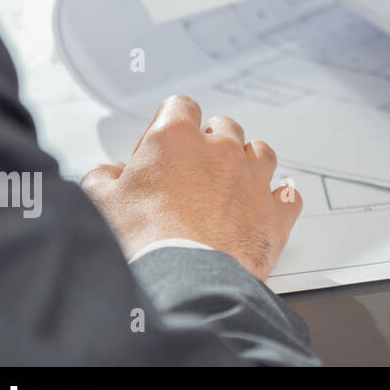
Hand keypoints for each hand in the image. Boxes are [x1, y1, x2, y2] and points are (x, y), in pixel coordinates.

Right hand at [81, 95, 302, 280]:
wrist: (181, 283)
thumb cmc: (142, 243)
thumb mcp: (100, 204)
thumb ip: (103, 179)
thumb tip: (108, 175)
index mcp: (176, 139)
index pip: (179, 106)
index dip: (167, 125)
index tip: (158, 150)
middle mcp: (221, 151)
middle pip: (224, 127)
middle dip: (208, 144)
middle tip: (189, 173)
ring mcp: (253, 180)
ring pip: (260, 153)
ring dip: (246, 164)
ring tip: (228, 187)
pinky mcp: (275, 214)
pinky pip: (288, 196)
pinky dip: (278, 201)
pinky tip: (265, 208)